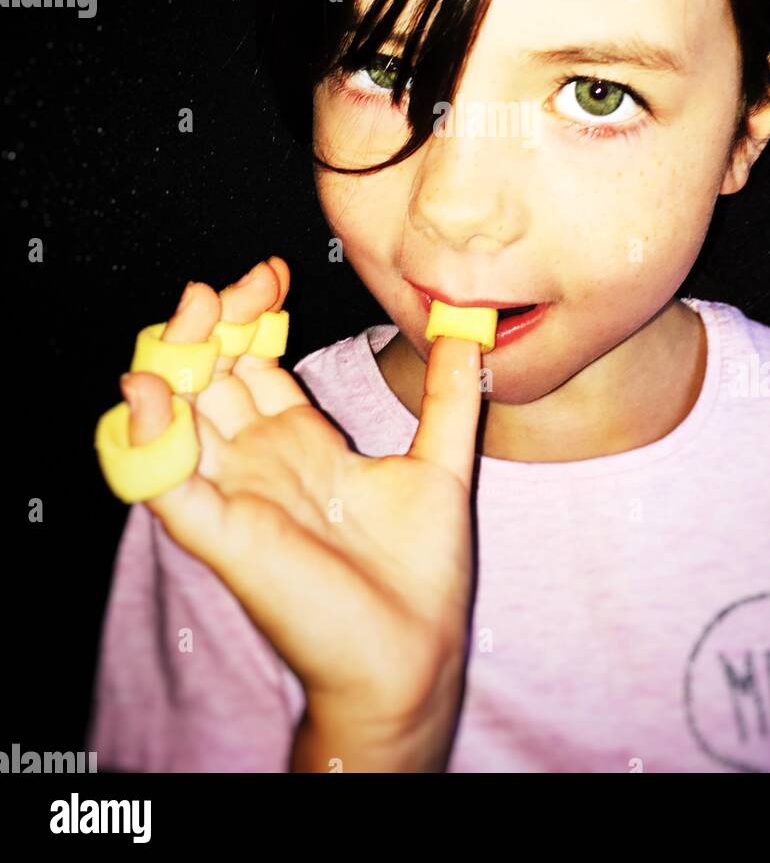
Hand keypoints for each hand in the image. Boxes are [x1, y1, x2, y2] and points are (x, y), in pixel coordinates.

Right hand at [121, 256, 482, 763]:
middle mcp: (257, 460)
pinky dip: (145, 435)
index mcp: (300, 442)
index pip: (251, 362)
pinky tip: (154, 390)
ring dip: (170, 359)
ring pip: (174, 414)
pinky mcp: (219, 532)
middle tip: (237, 285)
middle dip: (210, 321)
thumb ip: (451, 396)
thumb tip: (468, 328)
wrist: (414, 653)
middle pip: (207, 374)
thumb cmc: (419, 573)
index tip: (273, 273)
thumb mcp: (441, 463)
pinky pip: (160, 480)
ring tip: (194, 313)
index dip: (251, 315)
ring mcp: (233, 493)